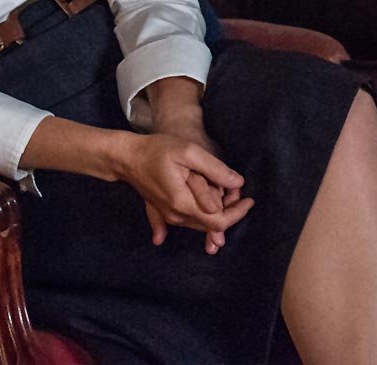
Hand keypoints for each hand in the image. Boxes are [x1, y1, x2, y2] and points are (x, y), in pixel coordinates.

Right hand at [116, 130, 251, 251]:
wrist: (127, 157)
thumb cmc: (157, 150)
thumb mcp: (189, 152)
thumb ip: (214, 169)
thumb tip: (238, 183)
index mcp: (183, 203)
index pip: (218, 221)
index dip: (237, 213)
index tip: (250, 199)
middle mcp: (176, 216)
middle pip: (211, 226)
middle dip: (230, 213)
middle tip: (241, 195)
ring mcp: (169, 217)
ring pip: (201, 225)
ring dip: (218, 214)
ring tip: (230, 195)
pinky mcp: (164, 213)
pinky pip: (188, 223)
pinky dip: (203, 221)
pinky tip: (212, 223)